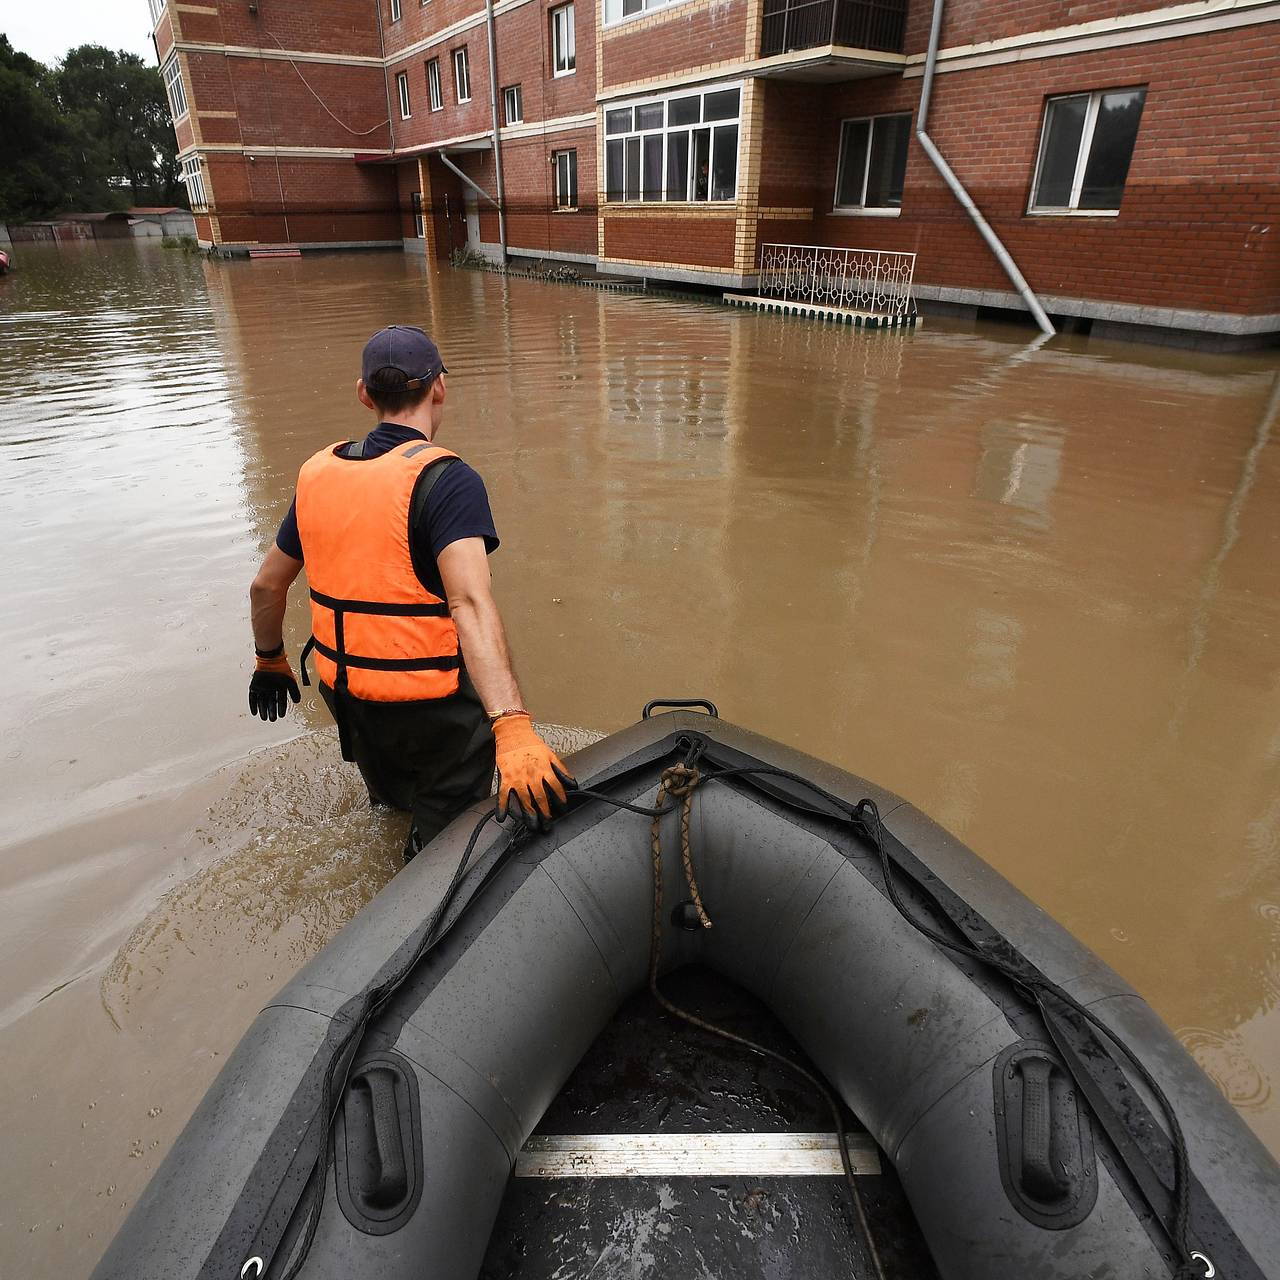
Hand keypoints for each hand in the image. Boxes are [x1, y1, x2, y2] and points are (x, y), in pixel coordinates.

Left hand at [249, 650, 300, 721]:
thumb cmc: (282, 670)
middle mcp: (270, 689)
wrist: (270, 661)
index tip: (281, 716)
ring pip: (262, 702)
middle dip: (272, 711)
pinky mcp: (254, 686)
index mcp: (279, 688)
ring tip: (264, 718)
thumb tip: (297, 702)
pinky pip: (253, 698)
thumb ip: (294, 692)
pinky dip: (253, 705)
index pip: (281, 701)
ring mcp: (262, 688)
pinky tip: (254, 713)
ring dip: (263, 710)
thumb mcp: (290, 682)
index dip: (281, 709)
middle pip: (271, 703)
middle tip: (272, 719)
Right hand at [491, 713, 576, 828]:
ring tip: (533, 825)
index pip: (556, 788)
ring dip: (529, 815)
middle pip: (541, 798)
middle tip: (548, 823)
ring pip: (525, 800)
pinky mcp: (505, 778)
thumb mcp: (551, 755)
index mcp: (544, 769)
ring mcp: (518, 778)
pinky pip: (503, 795)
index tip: (562, 808)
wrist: (513, 734)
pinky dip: (502, 807)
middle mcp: (532, 776)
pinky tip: (502, 817)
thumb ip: (561, 770)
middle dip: (546, 813)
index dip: (561, 800)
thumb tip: (572, 783)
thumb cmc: (531, 744)